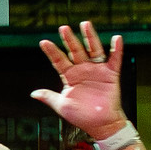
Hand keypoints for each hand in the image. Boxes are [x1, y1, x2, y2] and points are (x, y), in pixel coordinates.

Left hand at [33, 21, 125, 140]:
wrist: (101, 125)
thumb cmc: (82, 115)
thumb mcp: (62, 105)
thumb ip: (49, 97)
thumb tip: (33, 93)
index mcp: (69, 76)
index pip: (58, 60)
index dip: (52, 52)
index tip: (43, 42)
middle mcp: (82, 70)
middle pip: (75, 51)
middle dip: (69, 40)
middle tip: (63, 28)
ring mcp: (97, 70)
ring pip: (93, 50)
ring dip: (90, 37)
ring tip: (85, 24)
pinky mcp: (111, 75)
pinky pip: (115, 60)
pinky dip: (116, 50)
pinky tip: (116, 38)